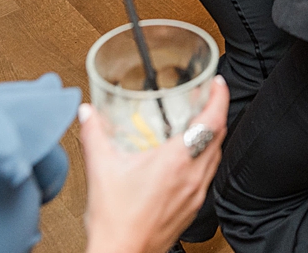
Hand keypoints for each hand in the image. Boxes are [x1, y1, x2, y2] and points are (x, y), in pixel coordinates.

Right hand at [80, 78, 229, 252]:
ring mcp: (195, 194)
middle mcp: (192, 177)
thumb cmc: (115, 222)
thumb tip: (88, 113)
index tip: (218, 84)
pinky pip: (207, 175)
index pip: (212, 120)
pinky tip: (187, 160)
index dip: (219, 98)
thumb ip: (94, 135)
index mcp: (176, 162)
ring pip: (215, 156)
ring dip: (212, 135)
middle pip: (219, 135)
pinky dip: (204, 158)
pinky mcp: (192, 208)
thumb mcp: (101, 170)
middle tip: (209, 98)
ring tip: (199, 124)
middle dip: (216, 112)